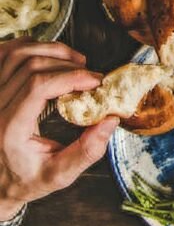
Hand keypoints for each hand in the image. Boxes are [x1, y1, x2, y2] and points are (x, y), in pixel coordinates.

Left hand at [0, 39, 115, 220]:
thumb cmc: (27, 179)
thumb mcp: (59, 176)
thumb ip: (86, 152)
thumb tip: (111, 120)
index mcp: (9, 129)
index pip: (38, 86)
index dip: (71, 76)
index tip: (96, 82)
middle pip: (31, 65)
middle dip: (68, 64)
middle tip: (90, 76)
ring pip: (18, 53)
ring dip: (51, 50)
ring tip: (74, 62)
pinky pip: (5, 53)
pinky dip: (29, 46)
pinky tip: (48, 55)